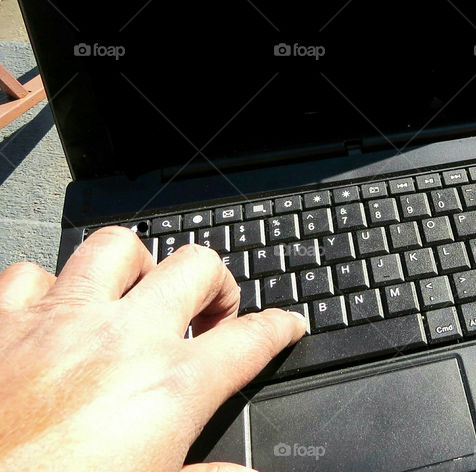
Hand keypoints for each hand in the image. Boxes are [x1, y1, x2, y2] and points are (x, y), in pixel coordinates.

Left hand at [0, 226, 306, 471]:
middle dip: (216, 284)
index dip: (280, 327)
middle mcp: (124, 338)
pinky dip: (44, 288)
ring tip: (136, 293)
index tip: (288, 325)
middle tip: (210, 313)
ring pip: (116, 247)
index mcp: (171, 388)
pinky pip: (29, 276)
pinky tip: (52, 312)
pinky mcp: (1, 326)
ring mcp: (61, 322)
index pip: (252, 338)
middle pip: (197, 267)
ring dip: (135, 267)